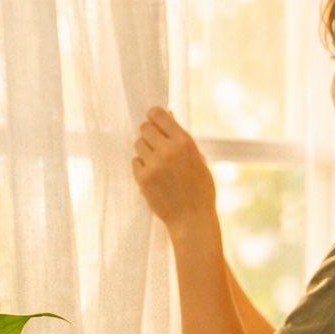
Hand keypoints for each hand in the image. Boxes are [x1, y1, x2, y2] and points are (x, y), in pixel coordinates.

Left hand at [131, 107, 215, 234]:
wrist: (191, 219)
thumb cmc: (199, 189)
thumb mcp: (198, 159)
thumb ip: (182, 139)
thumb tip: (169, 115)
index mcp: (184, 142)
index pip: (158, 115)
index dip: (154, 116)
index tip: (154, 120)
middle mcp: (168, 150)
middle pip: (145, 128)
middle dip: (148, 133)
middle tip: (155, 144)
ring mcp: (154, 165)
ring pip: (138, 144)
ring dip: (144, 150)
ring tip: (156, 162)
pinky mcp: (143, 178)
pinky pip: (135, 162)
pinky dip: (141, 166)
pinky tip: (153, 175)